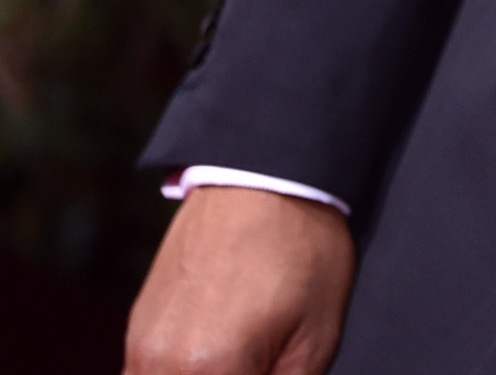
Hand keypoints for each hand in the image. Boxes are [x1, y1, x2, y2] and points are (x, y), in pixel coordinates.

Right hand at [126, 185, 354, 374]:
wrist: (262, 179)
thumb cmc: (300, 249)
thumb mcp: (317, 336)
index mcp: (209, 372)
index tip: (274, 374)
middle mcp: (159, 366)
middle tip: (263, 364)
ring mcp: (140, 347)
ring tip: (243, 360)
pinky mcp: (139, 328)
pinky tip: (218, 363)